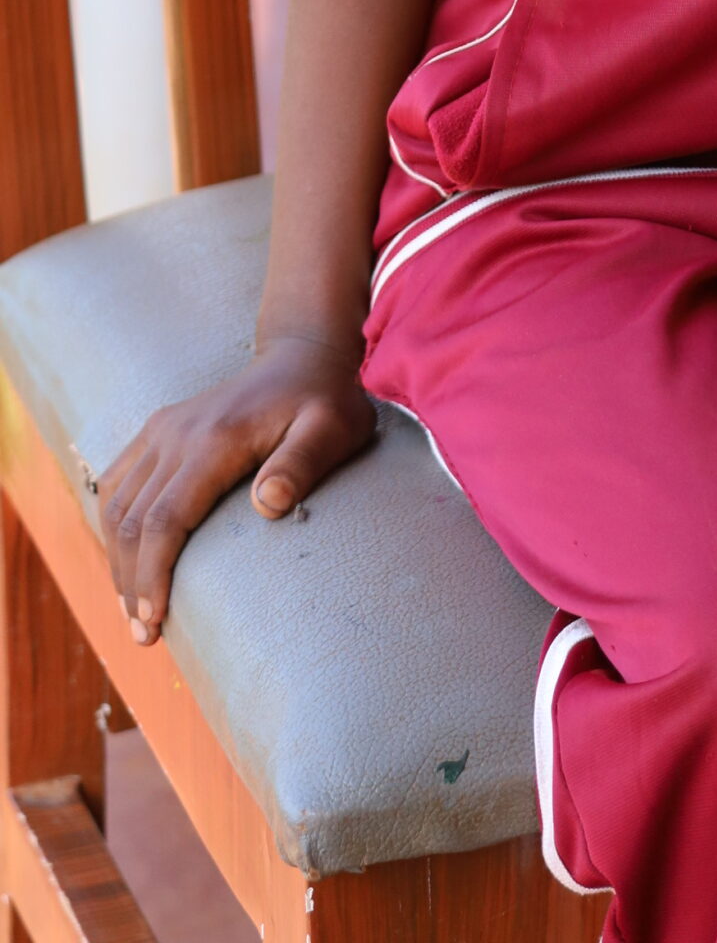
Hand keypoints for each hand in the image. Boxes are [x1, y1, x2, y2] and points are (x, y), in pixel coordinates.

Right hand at [98, 335, 375, 643]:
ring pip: (116, 504)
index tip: (154, 622)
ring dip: (117, 560)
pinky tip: (124, 560)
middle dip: (130, 583)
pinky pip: (117, 481)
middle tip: (144, 636)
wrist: (302, 354)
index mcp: (215, 439)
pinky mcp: (158, 429)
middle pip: (132, 520)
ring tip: (131, 611)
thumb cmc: (323, 400)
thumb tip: (268, 505)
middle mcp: (176, 433)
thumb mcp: (332, 428)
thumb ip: (302, 463)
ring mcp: (163, 429)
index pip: (164, 519)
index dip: (152, 575)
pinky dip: (112, 526)